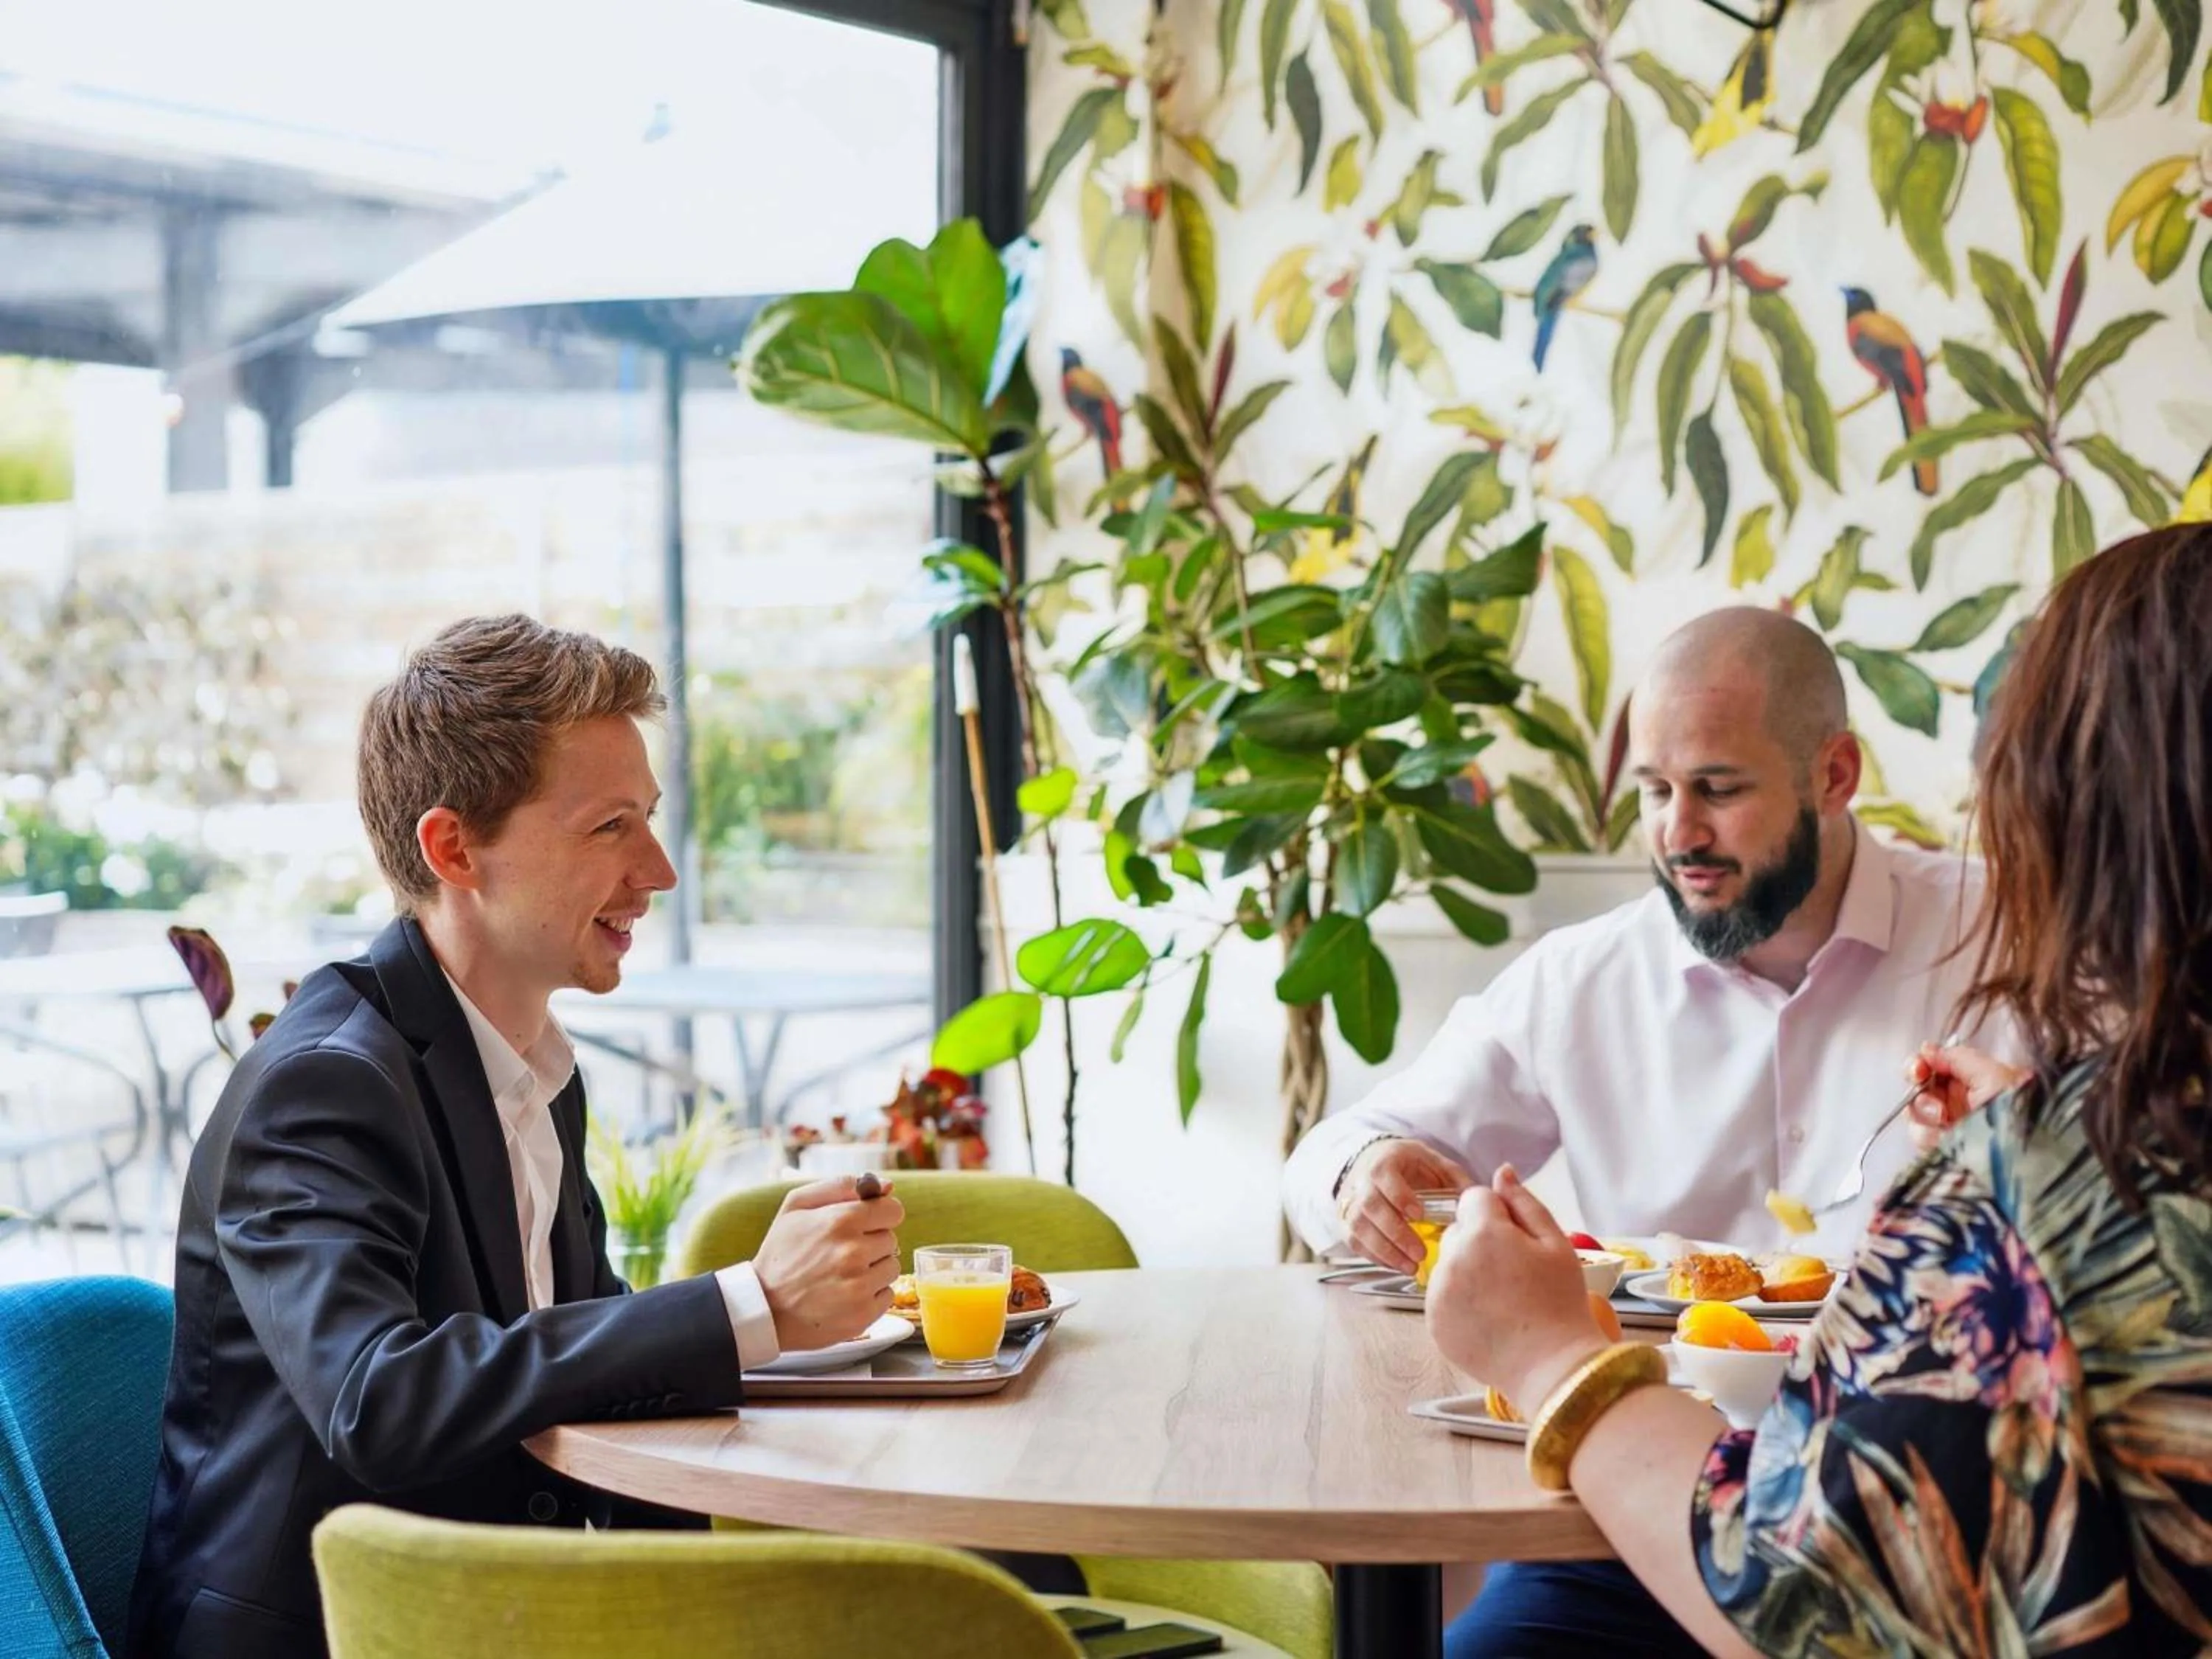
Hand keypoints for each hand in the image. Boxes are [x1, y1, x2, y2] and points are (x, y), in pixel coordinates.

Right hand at [751, 1177, 904, 1351]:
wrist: (764, 1309)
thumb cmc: (781, 1254)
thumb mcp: (796, 1206)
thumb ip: (841, 1186)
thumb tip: (886, 1186)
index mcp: (840, 1221)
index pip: (893, 1211)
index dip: (879, 1215)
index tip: (866, 1224)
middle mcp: (854, 1253)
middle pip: (891, 1239)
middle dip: (871, 1243)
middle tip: (841, 1254)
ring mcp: (860, 1286)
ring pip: (891, 1267)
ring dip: (873, 1270)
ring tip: (842, 1275)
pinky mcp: (863, 1314)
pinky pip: (887, 1295)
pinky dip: (871, 1295)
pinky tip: (845, 1294)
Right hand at [1337, 1138, 1472, 1274]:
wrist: (1371, 1162)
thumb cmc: (1406, 1164)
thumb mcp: (1431, 1160)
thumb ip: (1453, 1177)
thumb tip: (1478, 1199)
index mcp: (1384, 1161)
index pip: (1384, 1177)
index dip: (1400, 1196)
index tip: (1419, 1215)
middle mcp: (1361, 1181)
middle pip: (1371, 1207)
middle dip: (1395, 1232)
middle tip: (1419, 1253)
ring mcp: (1351, 1203)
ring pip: (1360, 1228)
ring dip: (1385, 1250)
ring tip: (1410, 1267)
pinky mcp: (1347, 1223)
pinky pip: (1355, 1242)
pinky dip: (1375, 1256)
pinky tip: (1396, 1265)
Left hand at [1425, 1166, 1609, 1408]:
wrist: (1553, 1367)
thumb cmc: (1560, 1304)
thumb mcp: (1555, 1243)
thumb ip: (1523, 1202)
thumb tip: (1501, 1172)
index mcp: (1482, 1233)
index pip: (1475, 1198)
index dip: (1500, 1216)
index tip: (1520, 1243)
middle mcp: (1450, 1260)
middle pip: (1458, 1231)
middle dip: (1481, 1242)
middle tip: (1515, 1274)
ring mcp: (1437, 1293)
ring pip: (1449, 1264)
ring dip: (1469, 1271)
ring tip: (1505, 1300)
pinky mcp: (1433, 1322)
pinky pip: (1442, 1296)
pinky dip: (1460, 1302)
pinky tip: (1491, 1319)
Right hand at [1905, 1043, 2029, 1152]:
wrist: (2031, 1155)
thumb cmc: (2023, 1115)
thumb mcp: (1995, 1076)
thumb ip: (1959, 1057)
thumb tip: (1928, 1048)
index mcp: (1972, 1080)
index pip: (1933, 1065)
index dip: (1919, 1064)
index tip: (1919, 1069)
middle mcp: (1959, 1102)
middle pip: (1918, 1088)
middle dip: (1919, 1090)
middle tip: (1927, 1094)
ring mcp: (1951, 1127)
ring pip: (1915, 1114)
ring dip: (1923, 1115)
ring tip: (1942, 1120)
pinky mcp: (1946, 1149)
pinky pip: (1921, 1140)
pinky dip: (1928, 1138)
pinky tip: (1944, 1139)